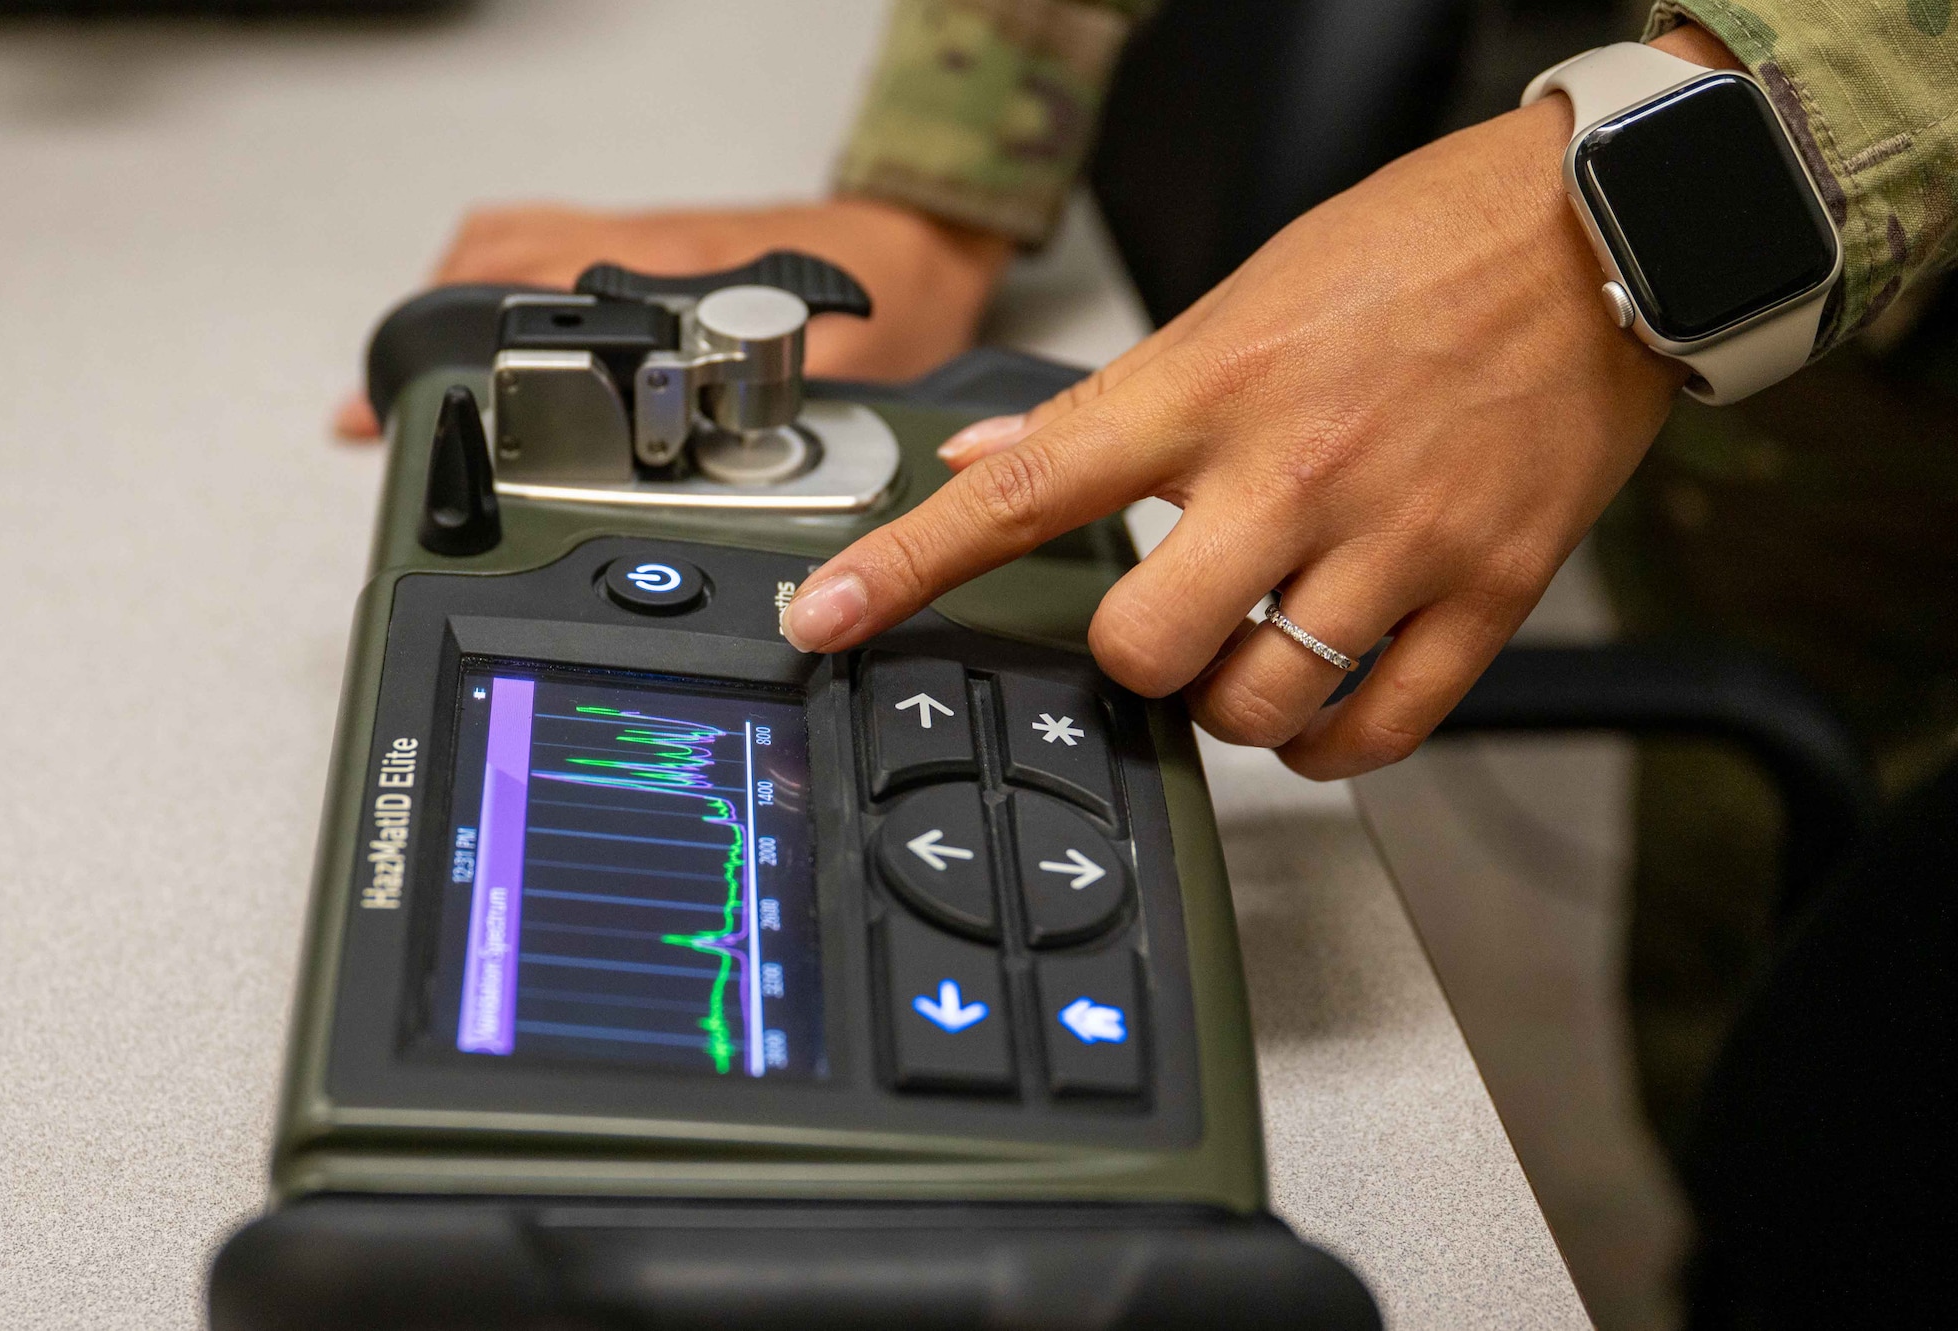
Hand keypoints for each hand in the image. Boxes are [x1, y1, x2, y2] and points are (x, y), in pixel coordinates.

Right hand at [334, 197, 1009, 437]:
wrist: (922, 245)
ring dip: (462, 301)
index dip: (460, 362)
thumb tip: (719, 488)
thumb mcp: (834, 387)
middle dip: (433, 328)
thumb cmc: (889, 307)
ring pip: (512, 244)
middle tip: (394, 404)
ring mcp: (641, 241)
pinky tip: (503, 332)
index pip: (527, 297)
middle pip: (491, 259)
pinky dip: (506, 286)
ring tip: (437, 376)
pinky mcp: (655, 248)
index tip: (389, 409)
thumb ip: (769, 433)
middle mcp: (641, 247)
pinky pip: (552, 249)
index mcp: (670, 279)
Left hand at [779, 35, 1735, 779]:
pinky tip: (1316, 713)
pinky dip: (1328, 747)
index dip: (905, 565)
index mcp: (1206, 388)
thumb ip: (1111, 400)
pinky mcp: (1489, 589)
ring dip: (1226, 706)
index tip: (827, 617)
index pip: (1020, 490)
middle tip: (1151, 634)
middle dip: (1125, 663)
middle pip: (1140, 647)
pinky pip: (1382, 730)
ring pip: (1258, 702)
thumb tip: (988, 456)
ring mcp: (1396, 540)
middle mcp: (1291, 472)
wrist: (1607, 231)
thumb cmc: (1416, 248)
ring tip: (1243, 659)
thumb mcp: (1238, 297)